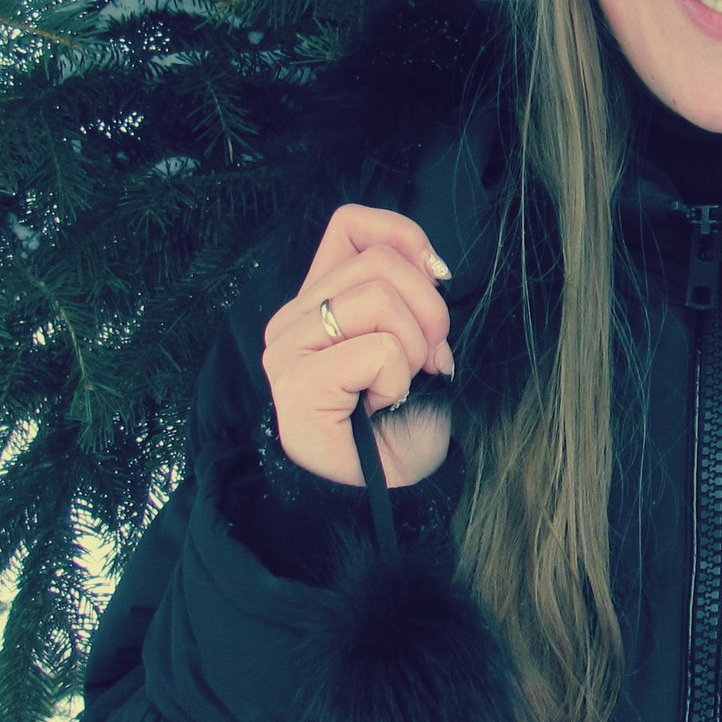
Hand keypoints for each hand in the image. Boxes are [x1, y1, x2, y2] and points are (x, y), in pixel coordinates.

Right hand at [262, 204, 456, 486]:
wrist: (387, 497)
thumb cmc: (401, 424)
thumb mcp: (416, 343)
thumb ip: (408, 295)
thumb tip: (431, 264)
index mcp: (317, 300)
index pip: (351, 224)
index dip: (405, 237)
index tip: (435, 278)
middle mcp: (292, 319)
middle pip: (380, 261)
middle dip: (429, 311)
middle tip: (426, 360)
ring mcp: (287, 351)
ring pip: (381, 299)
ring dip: (414, 349)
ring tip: (399, 386)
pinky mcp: (297, 384)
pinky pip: (379, 350)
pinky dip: (400, 381)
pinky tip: (380, 407)